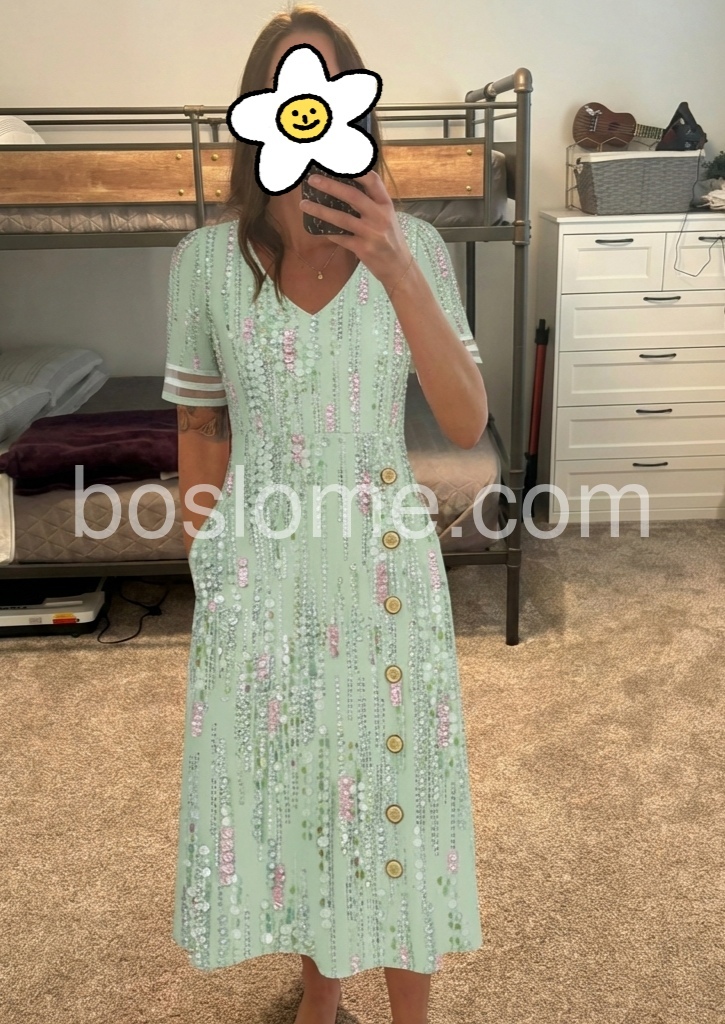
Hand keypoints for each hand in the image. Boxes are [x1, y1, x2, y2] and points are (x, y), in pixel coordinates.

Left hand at [299, 170, 411, 290]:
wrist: (398, 267)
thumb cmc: (390, 239)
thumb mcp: (387, 217)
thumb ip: (371, 203)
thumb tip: (342, 188)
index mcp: (386, 205)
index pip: (372, 181)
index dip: (356, 170)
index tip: (338, 162)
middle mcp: (380, 216)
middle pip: (352, 196)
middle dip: (330, 186)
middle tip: (312, 180)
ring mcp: (371, 233)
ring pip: (341, 218)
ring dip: (320, 210)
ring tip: (304, 204)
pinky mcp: (363, 249)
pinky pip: (340, 238)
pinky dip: (327, 233)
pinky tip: (316, 229)